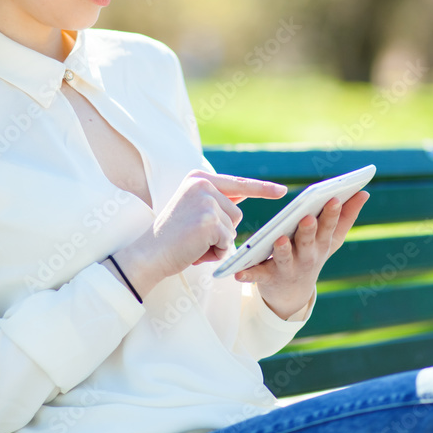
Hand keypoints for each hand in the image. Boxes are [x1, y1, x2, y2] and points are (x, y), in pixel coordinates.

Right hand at [115, 170, 287, 297]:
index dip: (262, 189)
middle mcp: (202, 185)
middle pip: (236, 212)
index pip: (237, 183)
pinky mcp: (208, 221)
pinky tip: (196, 250)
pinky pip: (227, 241)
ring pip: (233, 228)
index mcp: (199, 178)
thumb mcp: (195, 210)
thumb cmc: (173, 236)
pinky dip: (215, 252)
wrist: (150, 254)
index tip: (282, 191)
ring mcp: (206, 201)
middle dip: (222, 230)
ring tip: (195, 242)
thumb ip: (218, 200)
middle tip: (194, 236)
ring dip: (219, 242)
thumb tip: (247, 193)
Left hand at [235, 190, 369, 319]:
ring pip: (285, 258)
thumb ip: (347, 217)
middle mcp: (307, 257)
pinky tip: (239, 274)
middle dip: (308, 230)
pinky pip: (257, 276)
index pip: (328, 227)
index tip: (334, 199)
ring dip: (283, 250)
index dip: (331, 214)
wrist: (293, 293)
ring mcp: (287, 268)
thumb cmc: (313, 255)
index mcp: (321, 244)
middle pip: (307, 242)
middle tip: (307, 217)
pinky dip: (249, 275)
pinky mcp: (268, 278)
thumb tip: (364, 193)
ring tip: (280, 240)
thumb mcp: (331, 240)